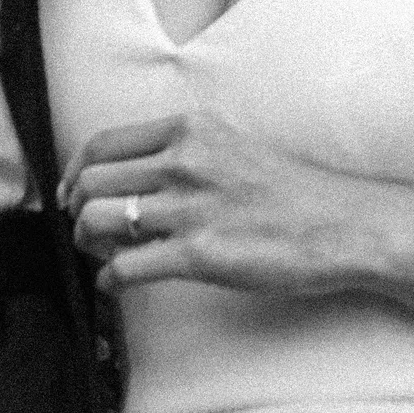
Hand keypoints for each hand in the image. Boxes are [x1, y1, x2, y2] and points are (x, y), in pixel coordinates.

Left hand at [60, 110, 413, 295]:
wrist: (340, 224)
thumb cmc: (286, 190)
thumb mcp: (228, 145)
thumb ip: (180, 151)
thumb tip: (128, 175)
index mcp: (187, 129)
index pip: (100, 144)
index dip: (75, 173)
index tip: (73, 193)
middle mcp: (183, 160)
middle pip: (90, 183)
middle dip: (78, 211)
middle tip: (86, 231)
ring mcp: (190, 208)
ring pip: (96, 222)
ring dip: (89, 245)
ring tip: (106, 255)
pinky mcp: (199, 255)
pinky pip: (125, 268)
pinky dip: (110, 280)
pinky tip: (119, 283)